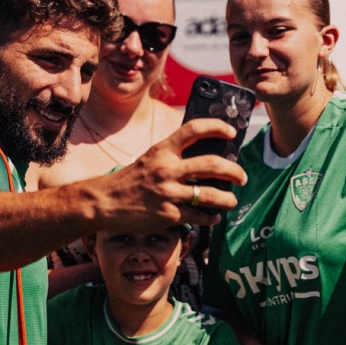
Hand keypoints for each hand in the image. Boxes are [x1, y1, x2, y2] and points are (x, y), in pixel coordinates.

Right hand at [98, 118, 246, 231]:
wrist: (105, 202)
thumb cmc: (129, 181)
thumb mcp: (149, 159)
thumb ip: (173, 156)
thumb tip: (204, 161)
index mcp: (162, 150)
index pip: (194, 129)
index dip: (217, 127)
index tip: (232, 132)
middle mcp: (167, 169)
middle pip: (212, 164)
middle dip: (234, 171)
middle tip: (241, 177)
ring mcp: (168, 193)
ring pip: (211, 195)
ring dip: (228, 199)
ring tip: (231, 200)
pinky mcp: (168, 215)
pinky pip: (199, 216)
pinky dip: (211, 218)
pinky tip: (214, 217)